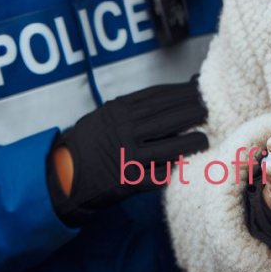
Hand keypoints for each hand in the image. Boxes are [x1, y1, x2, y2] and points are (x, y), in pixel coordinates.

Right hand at [48, 79, 209, 225]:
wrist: (61, 174)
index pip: (157, 97)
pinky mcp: (127, 181)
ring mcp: (126, 157)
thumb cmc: (86, 142)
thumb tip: (166, 97)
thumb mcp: (103, 115)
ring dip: (190, 142)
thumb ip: (130, 108)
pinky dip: (174, 169)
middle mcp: (123, 131)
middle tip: (209, 109)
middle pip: (166, 118)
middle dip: (191, 112)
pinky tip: (189, 163)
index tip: (197, 89)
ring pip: (167, 147)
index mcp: (118, 111)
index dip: (181, 93)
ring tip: (205, 138)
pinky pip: (157, 175)